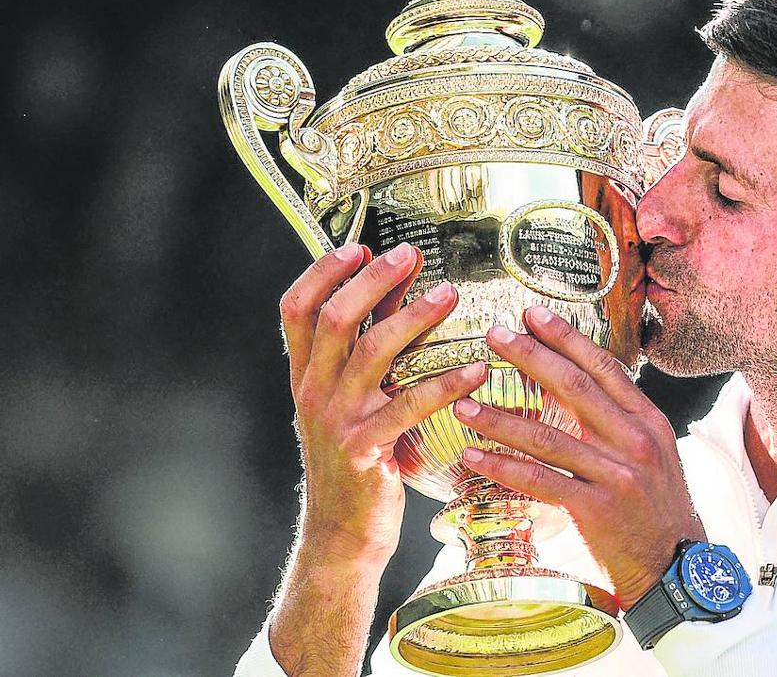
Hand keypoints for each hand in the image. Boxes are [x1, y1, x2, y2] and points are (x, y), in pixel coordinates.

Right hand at [279, 242, 487, 564]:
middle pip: (334, 319)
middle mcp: (314, 393)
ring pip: (372, 354)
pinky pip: (408, 406)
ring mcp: (336, 421)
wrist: (343, 535)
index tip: (357, 244)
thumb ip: (370, 352)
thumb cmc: (359, 461)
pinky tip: (476, 370)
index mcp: (306, 377)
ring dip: (413, 318)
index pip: (296, 311)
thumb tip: (400, 291)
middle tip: (410, 254)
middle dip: (372, 280)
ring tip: (450, 294)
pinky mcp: (365, 450)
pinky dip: (445, 383)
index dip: (322, 273)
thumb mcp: (352, 403)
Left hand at [452, 305, 704, 609]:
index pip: (604, 367)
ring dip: (501, 418)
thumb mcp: (651, 454)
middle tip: (494, 334)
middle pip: (576, 388)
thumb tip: (577, 386)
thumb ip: (618, 420)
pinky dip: (504, 466)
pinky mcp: (596, 510)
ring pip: (550, 436)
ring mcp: (617, 475)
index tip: (533, 314)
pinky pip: (541, 481)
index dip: (567, 338)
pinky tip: (474, 455)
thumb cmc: (655, 507)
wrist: (675, 566)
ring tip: (464, 403)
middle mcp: (635, 441)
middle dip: (531, 357)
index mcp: (648, 421)